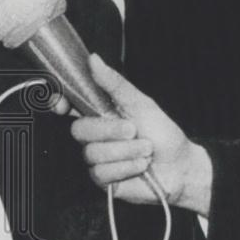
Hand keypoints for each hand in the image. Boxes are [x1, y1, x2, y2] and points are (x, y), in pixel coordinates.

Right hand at [69, 54, 212, 216]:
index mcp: (100, 112)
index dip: (58, 103)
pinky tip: (139, 166)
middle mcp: (95, 135)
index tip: (61, 104)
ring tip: (145, 150)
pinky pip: (101, 172)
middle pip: (79, 130)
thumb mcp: (141, 103)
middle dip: (109, 130)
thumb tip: (94, 60)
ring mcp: (97, 157)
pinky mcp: (104, 179)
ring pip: (92, 153)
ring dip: (125, 151)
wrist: (181, 166)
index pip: (68, 105)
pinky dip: (126, 167)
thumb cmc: (163, 133)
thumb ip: (114, 83)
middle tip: (133, 130)